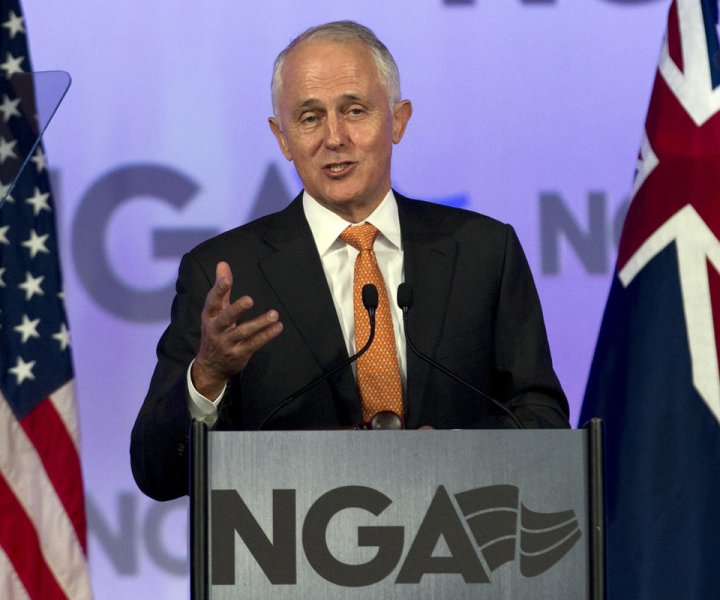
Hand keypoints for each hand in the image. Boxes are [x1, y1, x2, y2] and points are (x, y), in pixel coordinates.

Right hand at [191, 261, 282, 397]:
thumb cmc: (215, 331)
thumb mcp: (214, 311)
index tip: (225, 278)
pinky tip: (277, 327)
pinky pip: (254, 344)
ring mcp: (228, 343)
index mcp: (210, 316)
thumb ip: (222, 288)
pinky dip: (266, 335)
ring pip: (243, 332)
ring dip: (259, 323)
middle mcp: (216, 329)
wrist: (210, 366)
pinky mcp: (239, 353)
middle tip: (249, 299)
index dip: (218, 290)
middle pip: (225, 318)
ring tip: (274, 314)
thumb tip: (222, 263)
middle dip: (236, 309)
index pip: (212, 301)